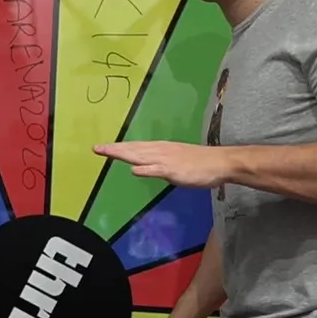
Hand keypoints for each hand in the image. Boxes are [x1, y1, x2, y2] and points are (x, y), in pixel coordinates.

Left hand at [94, 141, 230, 188]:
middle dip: (114, 149)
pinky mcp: (174, 170)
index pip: (135, 147)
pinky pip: (157, 170)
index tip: (102, 148)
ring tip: (107, 153)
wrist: (220, 162)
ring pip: (141, 156)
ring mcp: (167, 160)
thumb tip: (145, 167)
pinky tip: (133, 170)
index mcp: (161, 148)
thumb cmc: (200, 163)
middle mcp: (160, 151)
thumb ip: (160, 164)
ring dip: (123, 154)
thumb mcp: (176, 160)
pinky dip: (145, 169)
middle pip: (134, 149)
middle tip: (96, 148)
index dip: (118, 147)